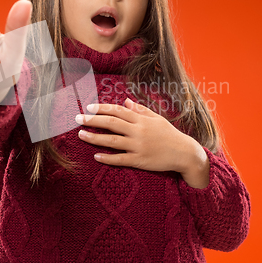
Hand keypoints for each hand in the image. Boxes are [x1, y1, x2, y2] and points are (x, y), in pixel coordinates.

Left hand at [76, 97, 209, 185]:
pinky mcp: (140, 161)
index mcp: (141, 119)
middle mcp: (139, 131)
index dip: (102, 108)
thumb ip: (140, 110)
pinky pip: (121, 159)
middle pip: (112, 123)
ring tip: (81, 135)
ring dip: (95, 138)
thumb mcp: (156, 118)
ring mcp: (139, 146)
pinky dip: (108, 158)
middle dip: (93, 120)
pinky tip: (96, 156)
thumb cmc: (169, 134)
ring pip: (113, 141)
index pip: (118, 111)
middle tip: (77, 118)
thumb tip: (125, 101)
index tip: (88, 107)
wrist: (184, 153)